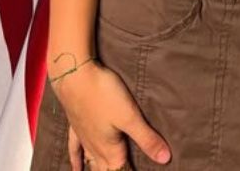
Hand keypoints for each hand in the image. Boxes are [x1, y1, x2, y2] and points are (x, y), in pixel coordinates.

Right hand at [55, 60, 170, 169]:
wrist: (75, 77)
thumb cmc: (104, 94)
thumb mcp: (130, 116)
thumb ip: (147, 139)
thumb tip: (165, 159)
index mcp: (110, 149)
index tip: (135, 169)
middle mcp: (95, 148)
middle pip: (106, 168)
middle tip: (124, 168)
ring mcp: (84, 138)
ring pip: (91, 162)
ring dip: (98, 169)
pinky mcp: (75, 127)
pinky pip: (75, 150)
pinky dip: (76, 161)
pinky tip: (76, 169)